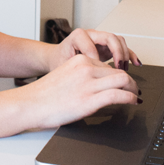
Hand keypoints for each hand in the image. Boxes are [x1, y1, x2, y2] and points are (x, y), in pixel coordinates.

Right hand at [15, 52, 140, 131]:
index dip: (117, 75)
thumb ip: (80, 76)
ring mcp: (89, 84)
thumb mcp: (64, 76)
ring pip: (123, 80)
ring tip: (134, 95)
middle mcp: (85, 68)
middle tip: (133, 89)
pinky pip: (119, 95)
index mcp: (79, 60)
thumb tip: (96, 85)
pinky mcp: (90, 100)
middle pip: (118, 71)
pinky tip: (132, 101)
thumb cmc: (43, 95)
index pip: (107, 65)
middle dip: (129, 81)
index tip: (122, 83)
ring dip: (133, 88)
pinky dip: (130, 98)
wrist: (30, 104)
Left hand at [47, 28, 140, 71]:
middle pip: (110, 37)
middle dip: (117, 53)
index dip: (96, 59)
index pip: (92, 44)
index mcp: (78, 36)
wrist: (57, 58)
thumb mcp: (62, 65)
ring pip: (118, 40)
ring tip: (124, 69)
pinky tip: (136, 63)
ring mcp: (100, 40)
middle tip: (118, 68)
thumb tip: (88, 77)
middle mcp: (91, 35)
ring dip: (124, 54)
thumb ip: (74, 69)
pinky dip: (130, 55)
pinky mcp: (106, 47)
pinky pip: (122, 47)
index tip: (96, 72)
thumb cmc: (59, 61)